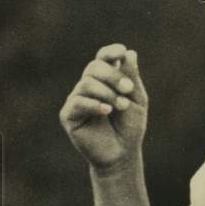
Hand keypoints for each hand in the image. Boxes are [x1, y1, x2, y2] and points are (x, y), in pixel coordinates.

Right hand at [59, 43, 147, 172]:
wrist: (122, 154)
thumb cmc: (129, 127)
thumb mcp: (136, 100)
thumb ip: (131, 78)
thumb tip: (129, 52)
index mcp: (104, 80)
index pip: (102, 58)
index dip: (110, 52)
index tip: (121, 52)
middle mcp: (88, 86)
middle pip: (94, 68)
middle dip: (113, 76)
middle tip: (128, 90)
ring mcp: (77, 99)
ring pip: (87, 83)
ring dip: (108, 93)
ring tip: (122, 106)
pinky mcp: (68, 115)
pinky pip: (78, 102)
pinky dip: (94, 104)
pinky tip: (107, 110)